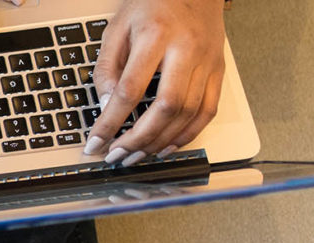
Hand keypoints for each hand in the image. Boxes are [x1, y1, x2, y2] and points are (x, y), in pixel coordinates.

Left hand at [85, 0, 225, 165]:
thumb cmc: (153, 3)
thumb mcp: (117, 28)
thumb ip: (107, 68)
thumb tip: (105, 106)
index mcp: (155, 35)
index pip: (130, 89)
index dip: (110, 122)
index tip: (96, 142)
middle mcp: (186, 49)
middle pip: (165, 107)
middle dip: (138, 139)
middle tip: (117, 156)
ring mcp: (206, 61)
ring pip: (188, 114)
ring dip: (160, 142)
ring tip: (136, 155)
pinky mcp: (218, 70)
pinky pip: (207, 111)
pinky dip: (187, 134)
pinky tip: (167, 146)